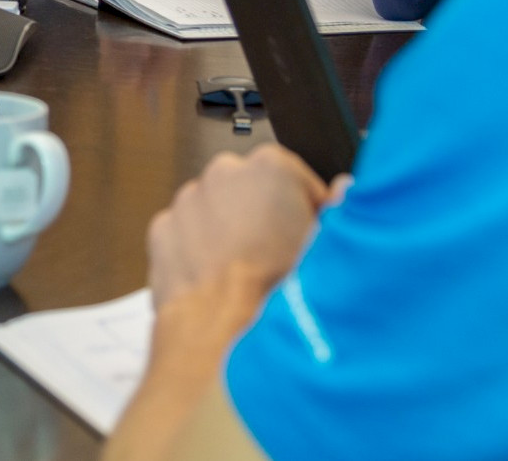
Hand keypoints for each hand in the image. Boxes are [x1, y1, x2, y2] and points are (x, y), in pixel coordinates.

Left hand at [147, 144, 346, 309]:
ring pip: (217, 212)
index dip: (309, 214)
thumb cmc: (280, 297)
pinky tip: (219, 285)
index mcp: (271, 167)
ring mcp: (188, 200)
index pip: (298, 181)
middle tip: (280, 264)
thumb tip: (345, 189)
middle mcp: (225, 172)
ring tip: (248, 281)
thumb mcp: (330, 250)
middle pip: (254, 192)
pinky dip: (199, 254)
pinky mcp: (163, 230)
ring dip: (230, 235)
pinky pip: (187, 237)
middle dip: (265, 220)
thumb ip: (340, 209)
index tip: (311, 241)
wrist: (223, 341)